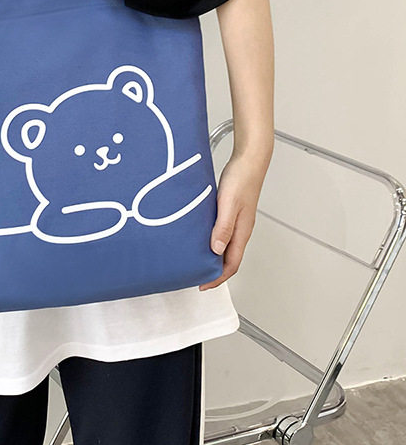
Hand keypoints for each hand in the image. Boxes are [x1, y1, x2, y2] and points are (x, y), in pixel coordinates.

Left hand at [198, 152, 266, 290]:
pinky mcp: (232, 211)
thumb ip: (223, 226)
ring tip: (196, 260)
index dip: (217, 278)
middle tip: (196, 275)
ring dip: (212, 256)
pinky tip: (200, 235)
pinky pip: (222, 232)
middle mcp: (241, 229)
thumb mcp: (229, 203)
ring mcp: (237, 221)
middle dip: (214, 271)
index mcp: (242, 232)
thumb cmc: (242, 178)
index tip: (203, 285)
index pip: (231, 264)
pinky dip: (212, 240)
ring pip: (225, 246)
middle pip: (229, 258)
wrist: (249, 159)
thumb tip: (216, 250)